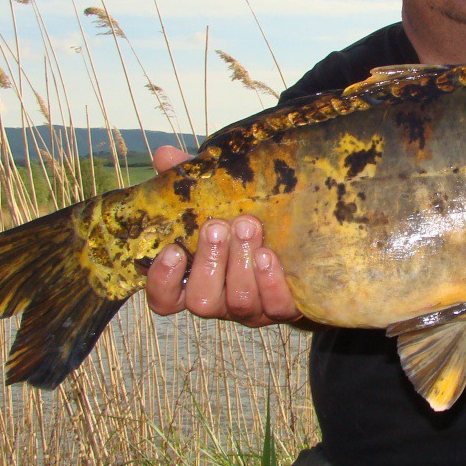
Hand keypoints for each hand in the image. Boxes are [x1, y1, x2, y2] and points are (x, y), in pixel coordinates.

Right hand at [143, 145, 301, 326]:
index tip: (174, 250)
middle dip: (209, 262)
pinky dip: (271, 283)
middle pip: (201, 301)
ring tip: (249, 227)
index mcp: (195, 279)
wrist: (302, 239)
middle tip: (218, 226)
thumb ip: (189, 184)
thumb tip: (165, 157)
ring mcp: (252, 308)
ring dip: (241, 265)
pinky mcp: (284, 307)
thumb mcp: (217, 200)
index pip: (164, 299)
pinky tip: (270, 255)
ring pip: (239, 302)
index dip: (163, 281)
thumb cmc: (245, 219)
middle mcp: (220, 300)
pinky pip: (276, 306)